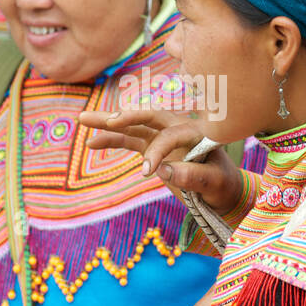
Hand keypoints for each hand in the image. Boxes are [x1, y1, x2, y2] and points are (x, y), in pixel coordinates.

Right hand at [78, 108, 243, 215]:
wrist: (223, 188)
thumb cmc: (222, 184)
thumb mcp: (214, 183)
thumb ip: (193, 175)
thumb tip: (164, 170)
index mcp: (195, 133)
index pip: (170, 136)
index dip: (157, 152)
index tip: (147, 173)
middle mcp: (177, 128)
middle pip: (147, 117)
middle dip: (125, 116)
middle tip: (106, 119)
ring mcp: (163, 136)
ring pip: (133, 126)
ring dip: (108, 124)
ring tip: (82, 120)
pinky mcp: (153, 147)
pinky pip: (129, 140)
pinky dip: (111, 140)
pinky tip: (91, 142)